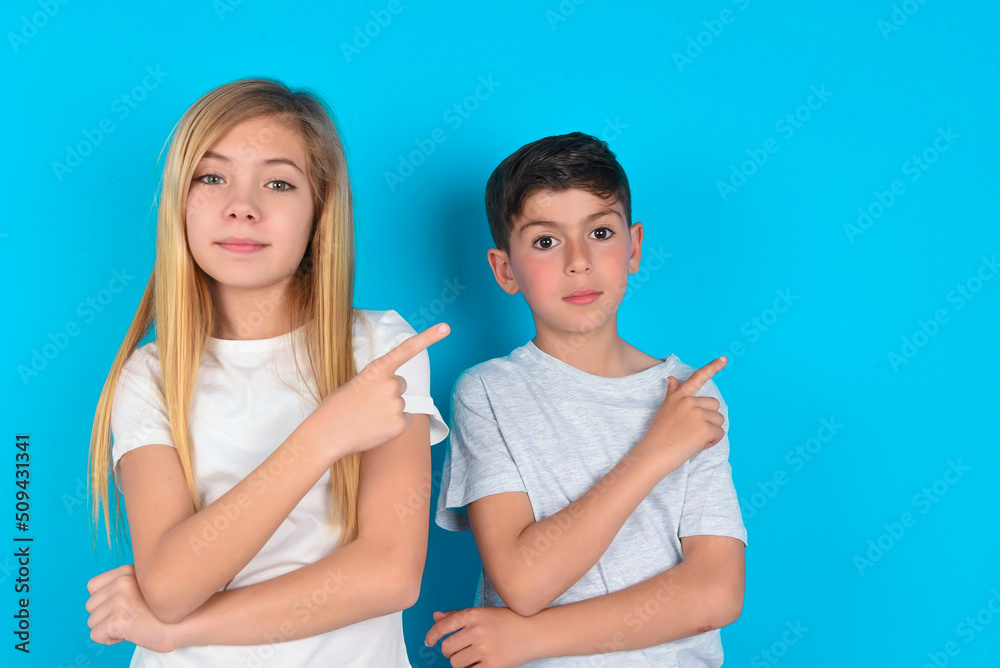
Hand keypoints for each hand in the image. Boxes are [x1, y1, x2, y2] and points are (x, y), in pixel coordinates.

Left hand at [86, 564, 177, 652]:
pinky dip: (109, 639)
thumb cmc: (167, 609)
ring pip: (92, 621)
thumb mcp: (147, 585)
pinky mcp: (118, 620)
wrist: (186, 623)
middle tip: (129, 618)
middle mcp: (121, 582)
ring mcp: (119, 600)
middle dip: (105, 616)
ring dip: (107, 628)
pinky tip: (128, 634)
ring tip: (131, 625)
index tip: (123, 607)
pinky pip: (96, 635)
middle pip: (90, 605)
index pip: (92, 586)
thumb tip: (98, 597)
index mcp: (127, 571)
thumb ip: (125, 584)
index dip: (103, 600)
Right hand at [295, 323, 449, 458]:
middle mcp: (391, 383)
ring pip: (401, 404)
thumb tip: (394, 394)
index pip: (407, 349)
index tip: (445, 328)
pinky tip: (376, 428)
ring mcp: (396, 403)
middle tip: (367, 404)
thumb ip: (377, 382)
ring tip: (367, 418)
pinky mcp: (400, 423)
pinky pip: (405, 421)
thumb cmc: (337, 408)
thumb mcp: (356, 384)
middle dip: (388, 393)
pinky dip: (394, 426)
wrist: (326, 434)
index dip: (428, 337)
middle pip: (401, 385)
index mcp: (376, 369)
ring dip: (388, 411)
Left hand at [425, 607, 536, 667]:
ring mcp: (485, 649)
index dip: (432, 635)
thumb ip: (458, 616)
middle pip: (447, 648)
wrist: (534, 632)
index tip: (428, 642)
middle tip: (460, 650)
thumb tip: (435, 617)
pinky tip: (480, 663)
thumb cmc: (507, 621)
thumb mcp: (483, 613)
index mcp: (473, 614)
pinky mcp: (492, 665)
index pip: (443, 626)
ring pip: (455, 663)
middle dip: (449, 651)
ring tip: (472, 657)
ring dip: (460, 662)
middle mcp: (477, 630)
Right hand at [639, 356, 727, 473]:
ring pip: (719, 420)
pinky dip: (713, 441)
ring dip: (711, 431)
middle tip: (694, 430)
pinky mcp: (705, 428)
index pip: (697, 378)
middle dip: (709, 418)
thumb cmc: (659, 435)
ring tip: (694, 439)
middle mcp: (689, 402)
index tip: (724, 359)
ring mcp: (698, 414)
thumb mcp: (664, 410)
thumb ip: (672, 394)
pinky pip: (719, 433)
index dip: (712, 367)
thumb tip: (672, 378)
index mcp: (679, 396)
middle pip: (714, 405)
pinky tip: (699, 445)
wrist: (654, 454)